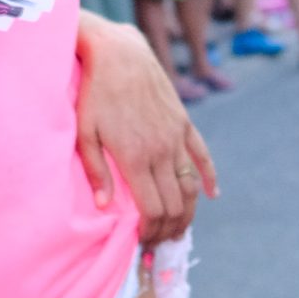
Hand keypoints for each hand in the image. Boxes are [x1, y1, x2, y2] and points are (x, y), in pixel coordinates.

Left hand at [73, 16, 216, 246]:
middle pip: (175, 203)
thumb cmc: (95, 93)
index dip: (152, 232)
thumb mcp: (85, 133)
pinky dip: (210, 178)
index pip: (153, 209)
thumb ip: (96, 171)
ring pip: (191, 185)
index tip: (143, 243)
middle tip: (160, 243)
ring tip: (180, 229)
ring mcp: (176, 137)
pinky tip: (213, 194)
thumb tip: (104, 208)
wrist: (120, 54)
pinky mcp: (183, 123)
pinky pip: (203, 155)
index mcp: (136, 158)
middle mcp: (162, 151)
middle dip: (169, 229)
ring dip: (189, 212)